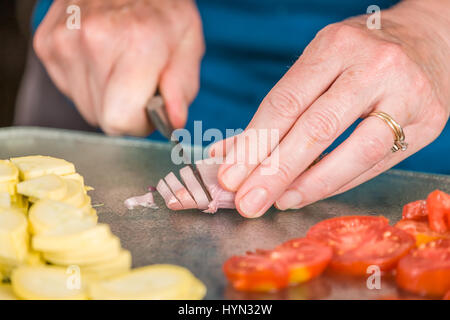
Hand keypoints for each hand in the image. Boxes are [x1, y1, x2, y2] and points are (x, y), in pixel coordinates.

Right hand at [34, 0, 203, 135]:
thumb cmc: (161, 10)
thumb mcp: (188, 42)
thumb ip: (182, 86)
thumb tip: (173, 121)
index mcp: (137, 43)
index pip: (120, 121)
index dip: (139, 123)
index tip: (148, 105)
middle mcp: (94, 40)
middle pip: (103, 119)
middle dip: (125, 110)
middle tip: (137, 81)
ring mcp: (64, 40)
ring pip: (86, 107)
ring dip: (106, 96)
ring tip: (119, 65)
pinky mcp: (46, 43)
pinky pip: (70, 89)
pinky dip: (88, 81)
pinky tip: (101, 58)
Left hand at [211, 0, 449, 217]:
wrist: (428, 39)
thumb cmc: (359, 56)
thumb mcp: (317, 65)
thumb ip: (276, 111)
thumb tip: (227, 154)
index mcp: (336, 46)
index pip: (286, 102)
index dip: (254, 143)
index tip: (229, 176)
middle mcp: (374, 66)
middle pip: (316, 129)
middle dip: (275, 172)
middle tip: (247, 202)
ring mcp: (407, 94)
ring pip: (354, 152)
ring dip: (309, 185)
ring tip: (278, 202)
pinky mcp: (428, 121)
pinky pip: (376, 163)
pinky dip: (338, 182)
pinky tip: (308, 193)